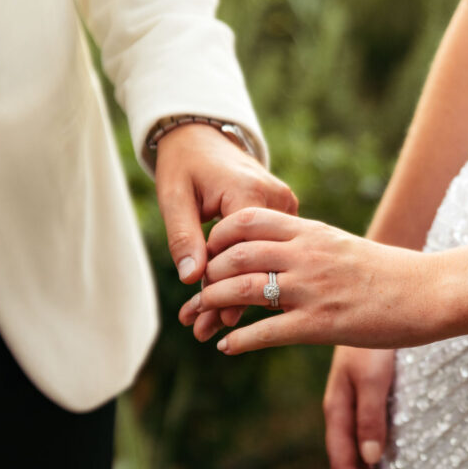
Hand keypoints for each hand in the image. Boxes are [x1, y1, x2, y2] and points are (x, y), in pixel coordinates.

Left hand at [154, 124, 297, 338]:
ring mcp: (290, 212)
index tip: (200, 314)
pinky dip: (252, 281)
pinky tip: (234, 311)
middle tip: (200, 331)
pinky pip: (274, 256)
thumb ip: (184, 236)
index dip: (219, 284)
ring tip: (212, 327)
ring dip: (241, 297)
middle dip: (228, 300)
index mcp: (251, 192)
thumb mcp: (176, 197)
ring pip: (267, 264)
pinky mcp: (292, 220)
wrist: (205, 137)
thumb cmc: (186, 165)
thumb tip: (193, 279)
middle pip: (256, 263)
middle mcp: (280, 202)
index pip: (239, 250)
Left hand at [179, 208, 443, 352]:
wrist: (432, 291)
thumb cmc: (393, 273)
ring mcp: (312, 289)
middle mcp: (306, 255)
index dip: (218, 235)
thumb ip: (312, 247)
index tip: (208, 252)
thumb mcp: (345, 247)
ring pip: (243, 289)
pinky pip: (268, 331)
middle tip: (194, 292)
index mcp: (312, 233)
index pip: (247, 220)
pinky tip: (227, 348)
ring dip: (213, 305)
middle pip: (235, 255)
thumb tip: (285, 252)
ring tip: (200, 319)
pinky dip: (241, 340)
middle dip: (206, 274)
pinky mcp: (322, 324)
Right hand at [323, 346, 393, 468]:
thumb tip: (372, 459)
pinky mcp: (361, 393)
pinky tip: (377, 466)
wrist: (369, 298)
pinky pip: (359, 435)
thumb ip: (371, 414)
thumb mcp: (374, 374)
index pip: (344, 461)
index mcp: (337, 407)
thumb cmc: (373, 336)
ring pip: (351, 451)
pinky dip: (367, 459)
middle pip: (345, 462)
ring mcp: (349, 402)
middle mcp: (340, 409)